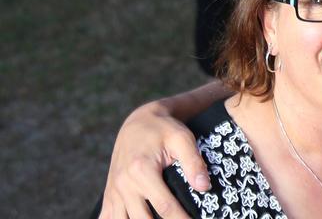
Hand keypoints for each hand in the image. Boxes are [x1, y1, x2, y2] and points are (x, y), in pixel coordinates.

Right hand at [98, 103, 204, 218]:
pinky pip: (107, 217)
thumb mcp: (182, 139)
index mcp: (142, 171)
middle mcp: (124, 184)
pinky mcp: (110, 193)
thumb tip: (204, 187)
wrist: (139, 121)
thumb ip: (193, 163)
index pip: (165, 206)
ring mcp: (115, 191)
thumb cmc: (163, 129)